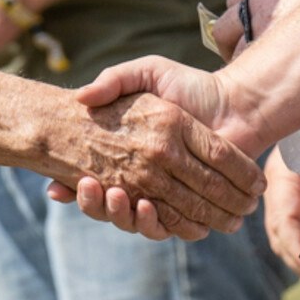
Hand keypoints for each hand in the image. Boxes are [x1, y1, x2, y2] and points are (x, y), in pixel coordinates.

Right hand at [42, 62, 259, 239]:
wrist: (235, 103)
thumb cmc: (191, 85)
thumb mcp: (148, 72)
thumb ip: (116, 78)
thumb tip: (81, 96)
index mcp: (132, 153)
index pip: (95, 178)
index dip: (78, 186)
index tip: (64, 182)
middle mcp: (146, 176)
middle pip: (112, 203)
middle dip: (96, 203)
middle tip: (87, 185)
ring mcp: (167, 193)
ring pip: (134, 219)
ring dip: (120, 213)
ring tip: (115, 195)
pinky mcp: (190, 207)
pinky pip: (167, 226)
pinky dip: (154, 224)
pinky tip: (144, 207)